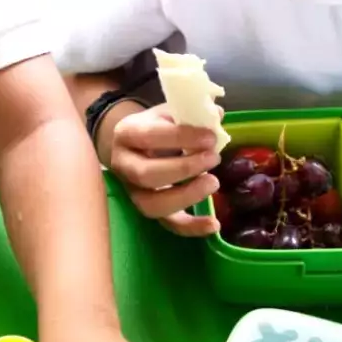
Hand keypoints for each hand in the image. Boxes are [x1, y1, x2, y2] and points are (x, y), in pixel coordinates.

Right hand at [103, 104, 222, 236]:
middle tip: (213, 158)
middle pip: (146, 175)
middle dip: (184, 168)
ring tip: (213, 183)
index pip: (148, 137)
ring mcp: (133, 191)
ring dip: (185, 196)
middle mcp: (123, 166)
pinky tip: (214, 224)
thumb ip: (190, 114)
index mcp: (126, 134)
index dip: (180, 137)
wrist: (135, 145)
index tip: (210, 137)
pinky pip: (167, 224)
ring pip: (152, 205)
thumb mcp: (167, 113)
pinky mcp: (148, 208)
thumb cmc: (155, 126)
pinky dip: (191, 227)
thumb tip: (217, 115)